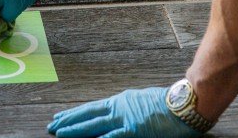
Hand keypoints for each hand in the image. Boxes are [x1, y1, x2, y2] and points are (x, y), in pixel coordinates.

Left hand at [48, 88, 201, 137]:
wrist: (185, 102)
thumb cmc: (169, 104)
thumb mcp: (142, 103)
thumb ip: (128, 110)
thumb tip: (117, 118)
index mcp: (121, 102)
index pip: (92, 109)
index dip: (75, 114)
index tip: (60, 117)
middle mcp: (119, 108)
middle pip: (88, 115)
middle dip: (69, 121)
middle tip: (52, 126)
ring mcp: (126, 118)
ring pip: (95, 125)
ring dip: (76, 130)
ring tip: (60, 133)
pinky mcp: (135, 129)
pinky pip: (114, 135)